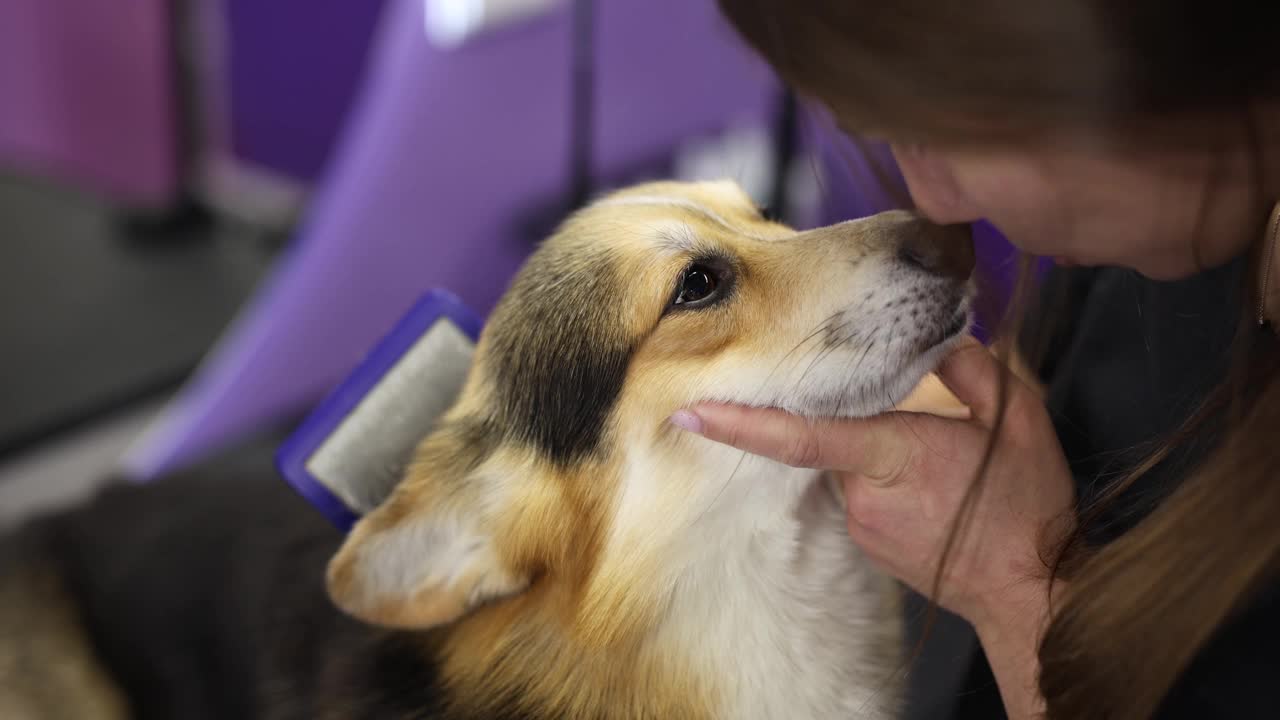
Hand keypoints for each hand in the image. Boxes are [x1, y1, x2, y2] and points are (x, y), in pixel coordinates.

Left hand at [669, 337, 1075, 629]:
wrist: (1029, 591)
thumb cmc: (1024, 505)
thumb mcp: (1015, 420)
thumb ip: (970, 370)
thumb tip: (940, 340)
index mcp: (891, 453)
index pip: (799, 435)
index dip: (740, 423)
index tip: (688, 411)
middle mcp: (862, 492)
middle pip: (836, 434)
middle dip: (868, 421)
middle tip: (934, 441)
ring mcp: (861, 523)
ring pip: (850, 465)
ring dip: (883, 455)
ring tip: (947, 473)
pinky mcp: (867, 542)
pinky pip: (863, 492)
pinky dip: (889, 481)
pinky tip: (934, 493)